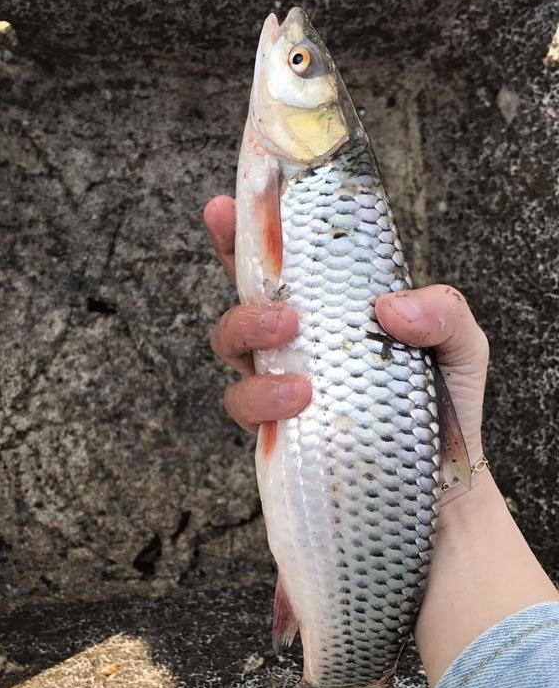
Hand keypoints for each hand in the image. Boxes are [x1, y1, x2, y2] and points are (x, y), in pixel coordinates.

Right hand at [204, 194, 488, 468]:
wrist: (441, 483)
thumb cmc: (444, 404)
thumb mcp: (461, 346)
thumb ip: (444, 313)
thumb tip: (389, 308)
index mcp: (332, 305)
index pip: (284, 257)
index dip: (247, 228)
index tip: (226, 204)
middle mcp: (298, 337)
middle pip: (240, 290)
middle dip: (236, 273)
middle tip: (285, 309)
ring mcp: (280, 378)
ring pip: (230, 345)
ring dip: (250, 338)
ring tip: (297, 362)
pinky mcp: (275, 426)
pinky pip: (243, 404)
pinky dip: (262, 398)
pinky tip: (299, 403)